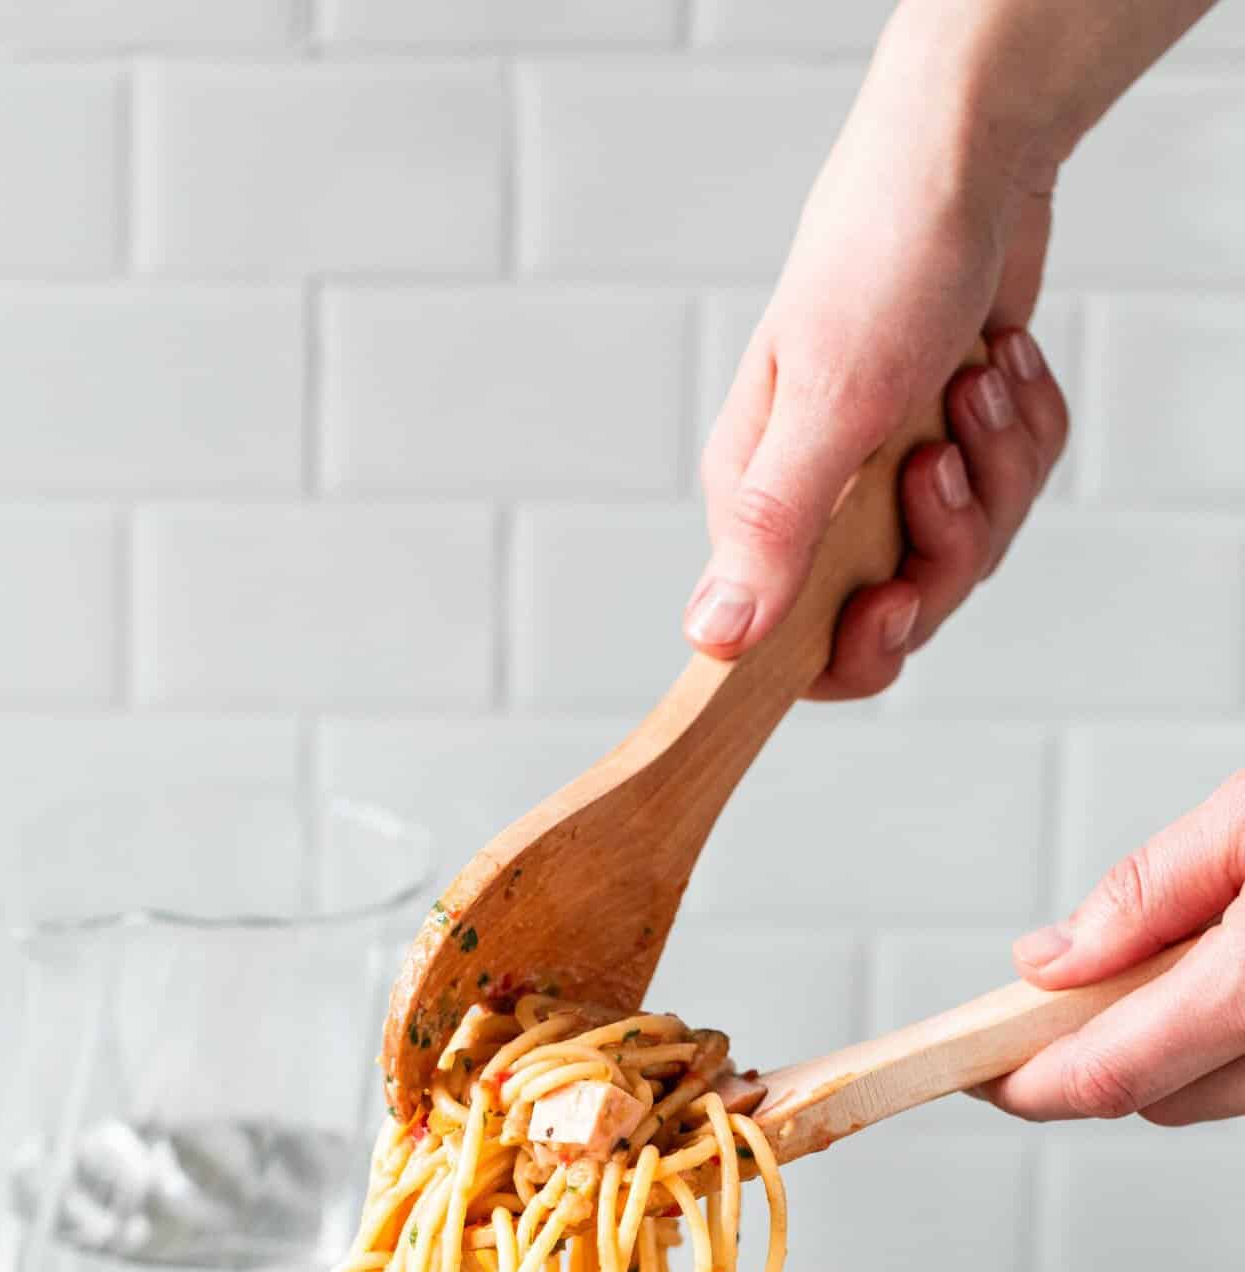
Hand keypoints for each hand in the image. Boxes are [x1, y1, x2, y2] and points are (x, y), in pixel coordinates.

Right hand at [683, 15, 1069, 698]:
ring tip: (974, 379)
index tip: (895, 597)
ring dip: (997, 464)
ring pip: (976, 544)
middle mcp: (826, 501)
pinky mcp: (963, 440)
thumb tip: (709, 642)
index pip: (800, 649)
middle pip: (910, 603)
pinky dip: (1027, 425)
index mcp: (765, 506)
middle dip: (951, 535)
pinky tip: (1002, 360)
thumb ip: (772, 531)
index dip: (859, 646)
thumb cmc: (879, 262)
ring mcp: (898, 474)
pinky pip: (1019, 484)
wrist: (965, 157)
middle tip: (945, 452)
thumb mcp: (829, 408)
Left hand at [987, 777, 1244, 1123]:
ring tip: (1162, 953)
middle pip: (1158, 1096)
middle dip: (1093, 1053)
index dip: (1025, 1084)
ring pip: (1209, 1088)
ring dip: (1163, 1042)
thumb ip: (1150, 892)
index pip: (1109, 1076)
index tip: (971, 1070)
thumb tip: (1050, 961)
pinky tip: (1218, 962)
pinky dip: (1215, 1032)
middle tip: (1047, 995)